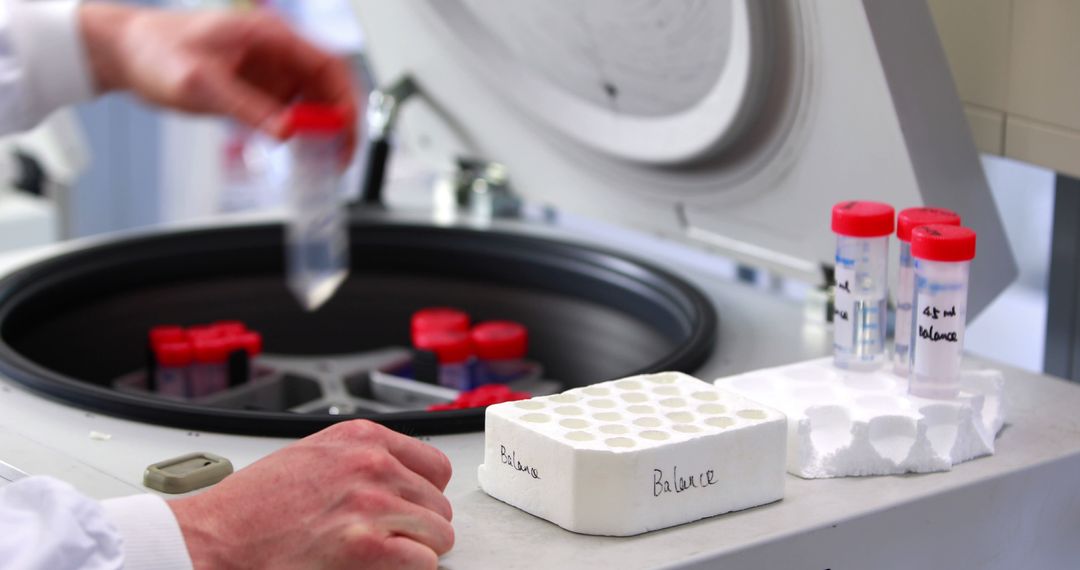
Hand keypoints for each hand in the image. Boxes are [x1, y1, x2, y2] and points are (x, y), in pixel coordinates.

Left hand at [79, 4, 357, 154]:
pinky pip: (289, 112)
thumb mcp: (202, 84)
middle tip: (340, 157)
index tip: (345, 131)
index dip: (344, 100)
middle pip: (327, 86)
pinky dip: (298, 134)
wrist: (124, 53)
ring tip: (323, 162)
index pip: (327, 66)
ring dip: (321, 131)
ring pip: (312, 102)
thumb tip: (287, 132)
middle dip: (339, 122)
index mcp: (269, 36)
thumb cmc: (154, 51)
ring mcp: (267, 71)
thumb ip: (248, 109)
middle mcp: (275, 52)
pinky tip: (298, 154)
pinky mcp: (256, 89)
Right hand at [168, 420, 453, 569]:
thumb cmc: (253, 506)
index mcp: (361, 438)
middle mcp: (372, 465)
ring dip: (416, 551)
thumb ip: (361, 461)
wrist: (216, 538)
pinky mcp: (367, 546)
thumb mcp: (315, 457)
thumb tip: (399, 480)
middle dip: (418, 526)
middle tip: (389, 540)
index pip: (435, 466)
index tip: (413, 508)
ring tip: (382, 556)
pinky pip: (424, 562)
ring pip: (437, 534)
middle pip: (437, 504)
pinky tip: (380, 568)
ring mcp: (372, 504)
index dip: (424, 494)